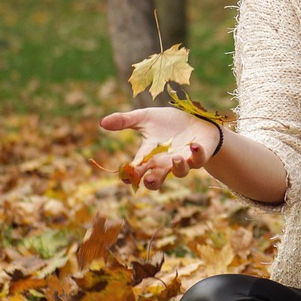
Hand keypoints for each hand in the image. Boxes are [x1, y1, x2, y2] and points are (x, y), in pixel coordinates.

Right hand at [99, 107, 220, 189]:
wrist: (195, 119)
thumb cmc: (169, 122)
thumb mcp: (146, 118)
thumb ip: (125, 121)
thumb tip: (101, 122)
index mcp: (150, 154)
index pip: (137, 169)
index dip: (130, 175)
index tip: (125, 178)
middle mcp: (165, 162)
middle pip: (157, 179)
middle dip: (152, 182)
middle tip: (147, 180)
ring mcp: (183, 160)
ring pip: (180, 172)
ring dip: (177, 167)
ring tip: (175, 158)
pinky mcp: (199, 154)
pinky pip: (199, 159)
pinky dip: (197, 154)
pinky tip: (194, 145)